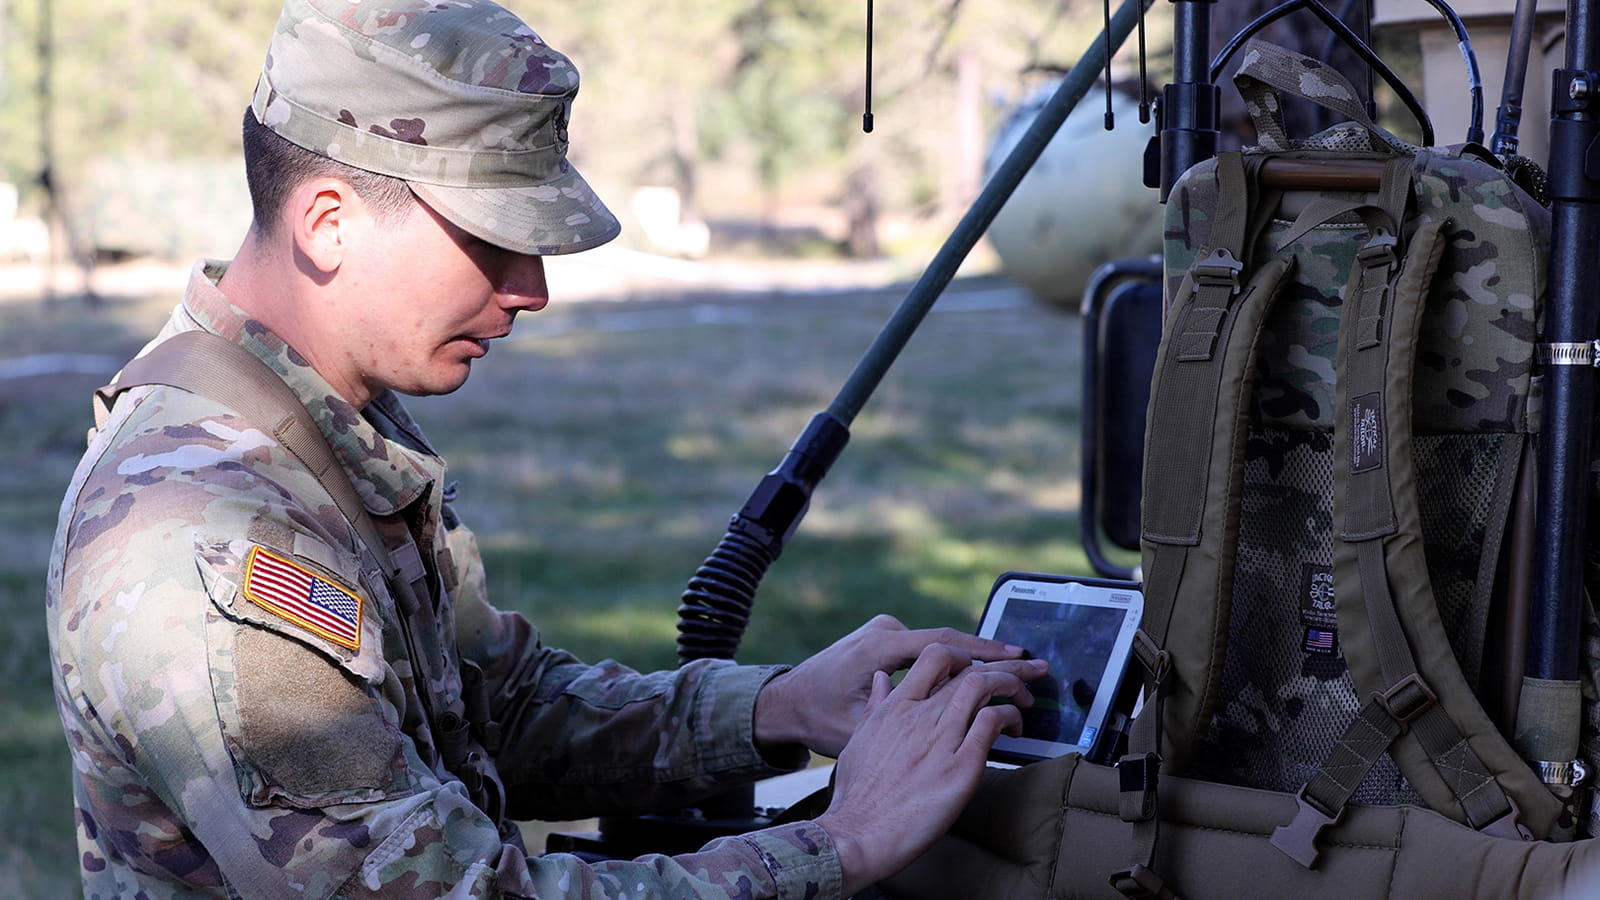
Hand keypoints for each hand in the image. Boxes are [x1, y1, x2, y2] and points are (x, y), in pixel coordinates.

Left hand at [754, 614, 1032, 757]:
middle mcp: (883, 632)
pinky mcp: (879, 641)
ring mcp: (881, 633)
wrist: (781, 704)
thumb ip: (902, 717)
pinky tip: (975, 674)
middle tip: (1032, 664)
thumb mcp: (859, 728)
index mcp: (881, 648)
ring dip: (974, 658)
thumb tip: (947, 720)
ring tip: (1013, 669)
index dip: (987, 656)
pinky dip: (952, 660)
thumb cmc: (816, 720)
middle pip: (950, 642)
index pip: (947, 647)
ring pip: (939, 646)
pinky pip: (924, 650)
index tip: (1021, 661)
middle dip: (992, 655)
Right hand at [813, 643, 1047, 894]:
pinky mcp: (960, 767)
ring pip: (984, 686)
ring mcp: (940, 739)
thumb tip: (882, 678)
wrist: (858, 835)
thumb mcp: (859, 739)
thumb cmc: (856, 795)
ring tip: (1025, 698)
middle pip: (970, 669)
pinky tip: (1014, 728)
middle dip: (1005, 666)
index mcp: (895, 707)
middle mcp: (919, 715)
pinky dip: (1009, 717)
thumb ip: (876, 705)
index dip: (965, 657)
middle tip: (1026, 670)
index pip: (936, 656)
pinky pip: (992, 723)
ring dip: (1012, 685)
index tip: (979, 669)